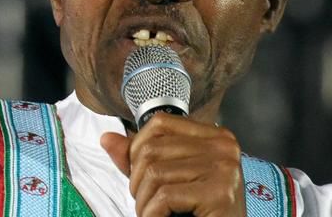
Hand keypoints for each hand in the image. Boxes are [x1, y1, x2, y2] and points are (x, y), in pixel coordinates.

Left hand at [101, 114, 245, 216]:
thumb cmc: (198, 211)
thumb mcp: (168, 178)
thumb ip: (138, 158)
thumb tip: (107, 138)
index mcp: (214, 135)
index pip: (159, 123)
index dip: (137, 149)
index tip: (142, 175)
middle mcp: (223, 146)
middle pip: (152, 148)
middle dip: (138, 181)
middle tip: (148, 202)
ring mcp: (224, 168)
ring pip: (154, 173)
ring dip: (143, 201)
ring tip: (154, 213)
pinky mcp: (220, 193)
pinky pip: (164, 197)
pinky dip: (151, 214)